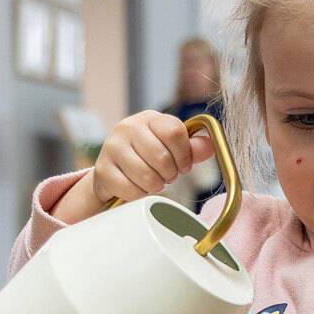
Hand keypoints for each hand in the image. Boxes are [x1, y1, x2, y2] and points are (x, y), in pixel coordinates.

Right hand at [90, 111, 214, 206]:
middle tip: (166, 176)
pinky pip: (131, 189)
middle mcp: (128, 127)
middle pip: (162, 157)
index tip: (184, 167)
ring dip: (155, 186)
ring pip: (147, 176)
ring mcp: (112, 147)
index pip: (174, 132)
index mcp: (149, 118)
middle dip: (170, 174)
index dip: (185, 155)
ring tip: (153, 182)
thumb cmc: (147, 157)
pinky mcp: (103, 169)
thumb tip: (210, 145)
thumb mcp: (171, 148)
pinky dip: (140, 194)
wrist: (113, 170)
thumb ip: (193, 148)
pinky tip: (138, 188)